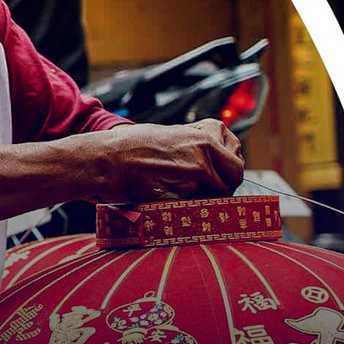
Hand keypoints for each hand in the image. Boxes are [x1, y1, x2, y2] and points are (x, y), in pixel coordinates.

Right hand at [101, 119, 244, 202]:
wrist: (107, 159)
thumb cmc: (131, 146)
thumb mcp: (170, 134)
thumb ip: (196, 144)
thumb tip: (213, 157)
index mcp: (204, 135)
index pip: (235, 155)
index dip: (228, 165)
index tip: (219, 169)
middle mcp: (205, 154)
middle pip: (235, 176)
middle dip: (224, 184)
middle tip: (206, 187)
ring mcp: (195, 176)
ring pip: (218, 195)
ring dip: (206, 197)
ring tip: (184, 193)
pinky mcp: (183, 196)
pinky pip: (197, 209)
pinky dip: (189, 209)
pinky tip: (174, 201)